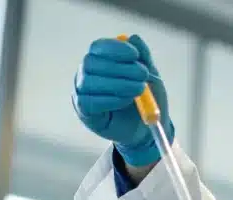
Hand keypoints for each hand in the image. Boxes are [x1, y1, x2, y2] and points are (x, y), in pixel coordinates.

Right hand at [71, 34, 173, 166]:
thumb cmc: (144, 100)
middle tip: (143, 75)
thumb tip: (133, 38)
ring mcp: (82, 92)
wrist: (145, 129)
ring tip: (139, 90)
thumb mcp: (150, 77)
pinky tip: (126, 100)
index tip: (135, 55)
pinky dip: (110, 99)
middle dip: (119, 67)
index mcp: (100, 60)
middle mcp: (86, 73)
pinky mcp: (84, 112)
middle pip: (91, 62)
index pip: (98, 47)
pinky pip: (89, 102)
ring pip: (89, 82)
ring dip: (117, 84)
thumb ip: (144, 58)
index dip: (115, 48)